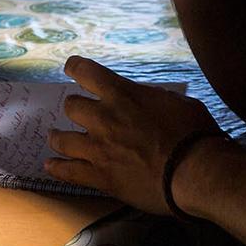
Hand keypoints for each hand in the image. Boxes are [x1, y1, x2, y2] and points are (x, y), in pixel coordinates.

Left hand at [44, 56, 220, 213]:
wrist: (195, 173)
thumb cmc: (194, 134)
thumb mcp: (176, 102)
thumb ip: (152, 98)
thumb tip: (145, 99)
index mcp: (122, 95)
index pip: (86, 72)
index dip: (75, 68)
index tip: (71, 68)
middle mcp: (104, 118)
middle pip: (72, 106)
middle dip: (75, 108)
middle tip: (79, 114)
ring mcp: (99, 149)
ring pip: (62, 139)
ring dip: (58, 137)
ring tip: (55, 137)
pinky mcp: (101, 177)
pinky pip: (69, 172)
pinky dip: (57, 168)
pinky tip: (50, 166)